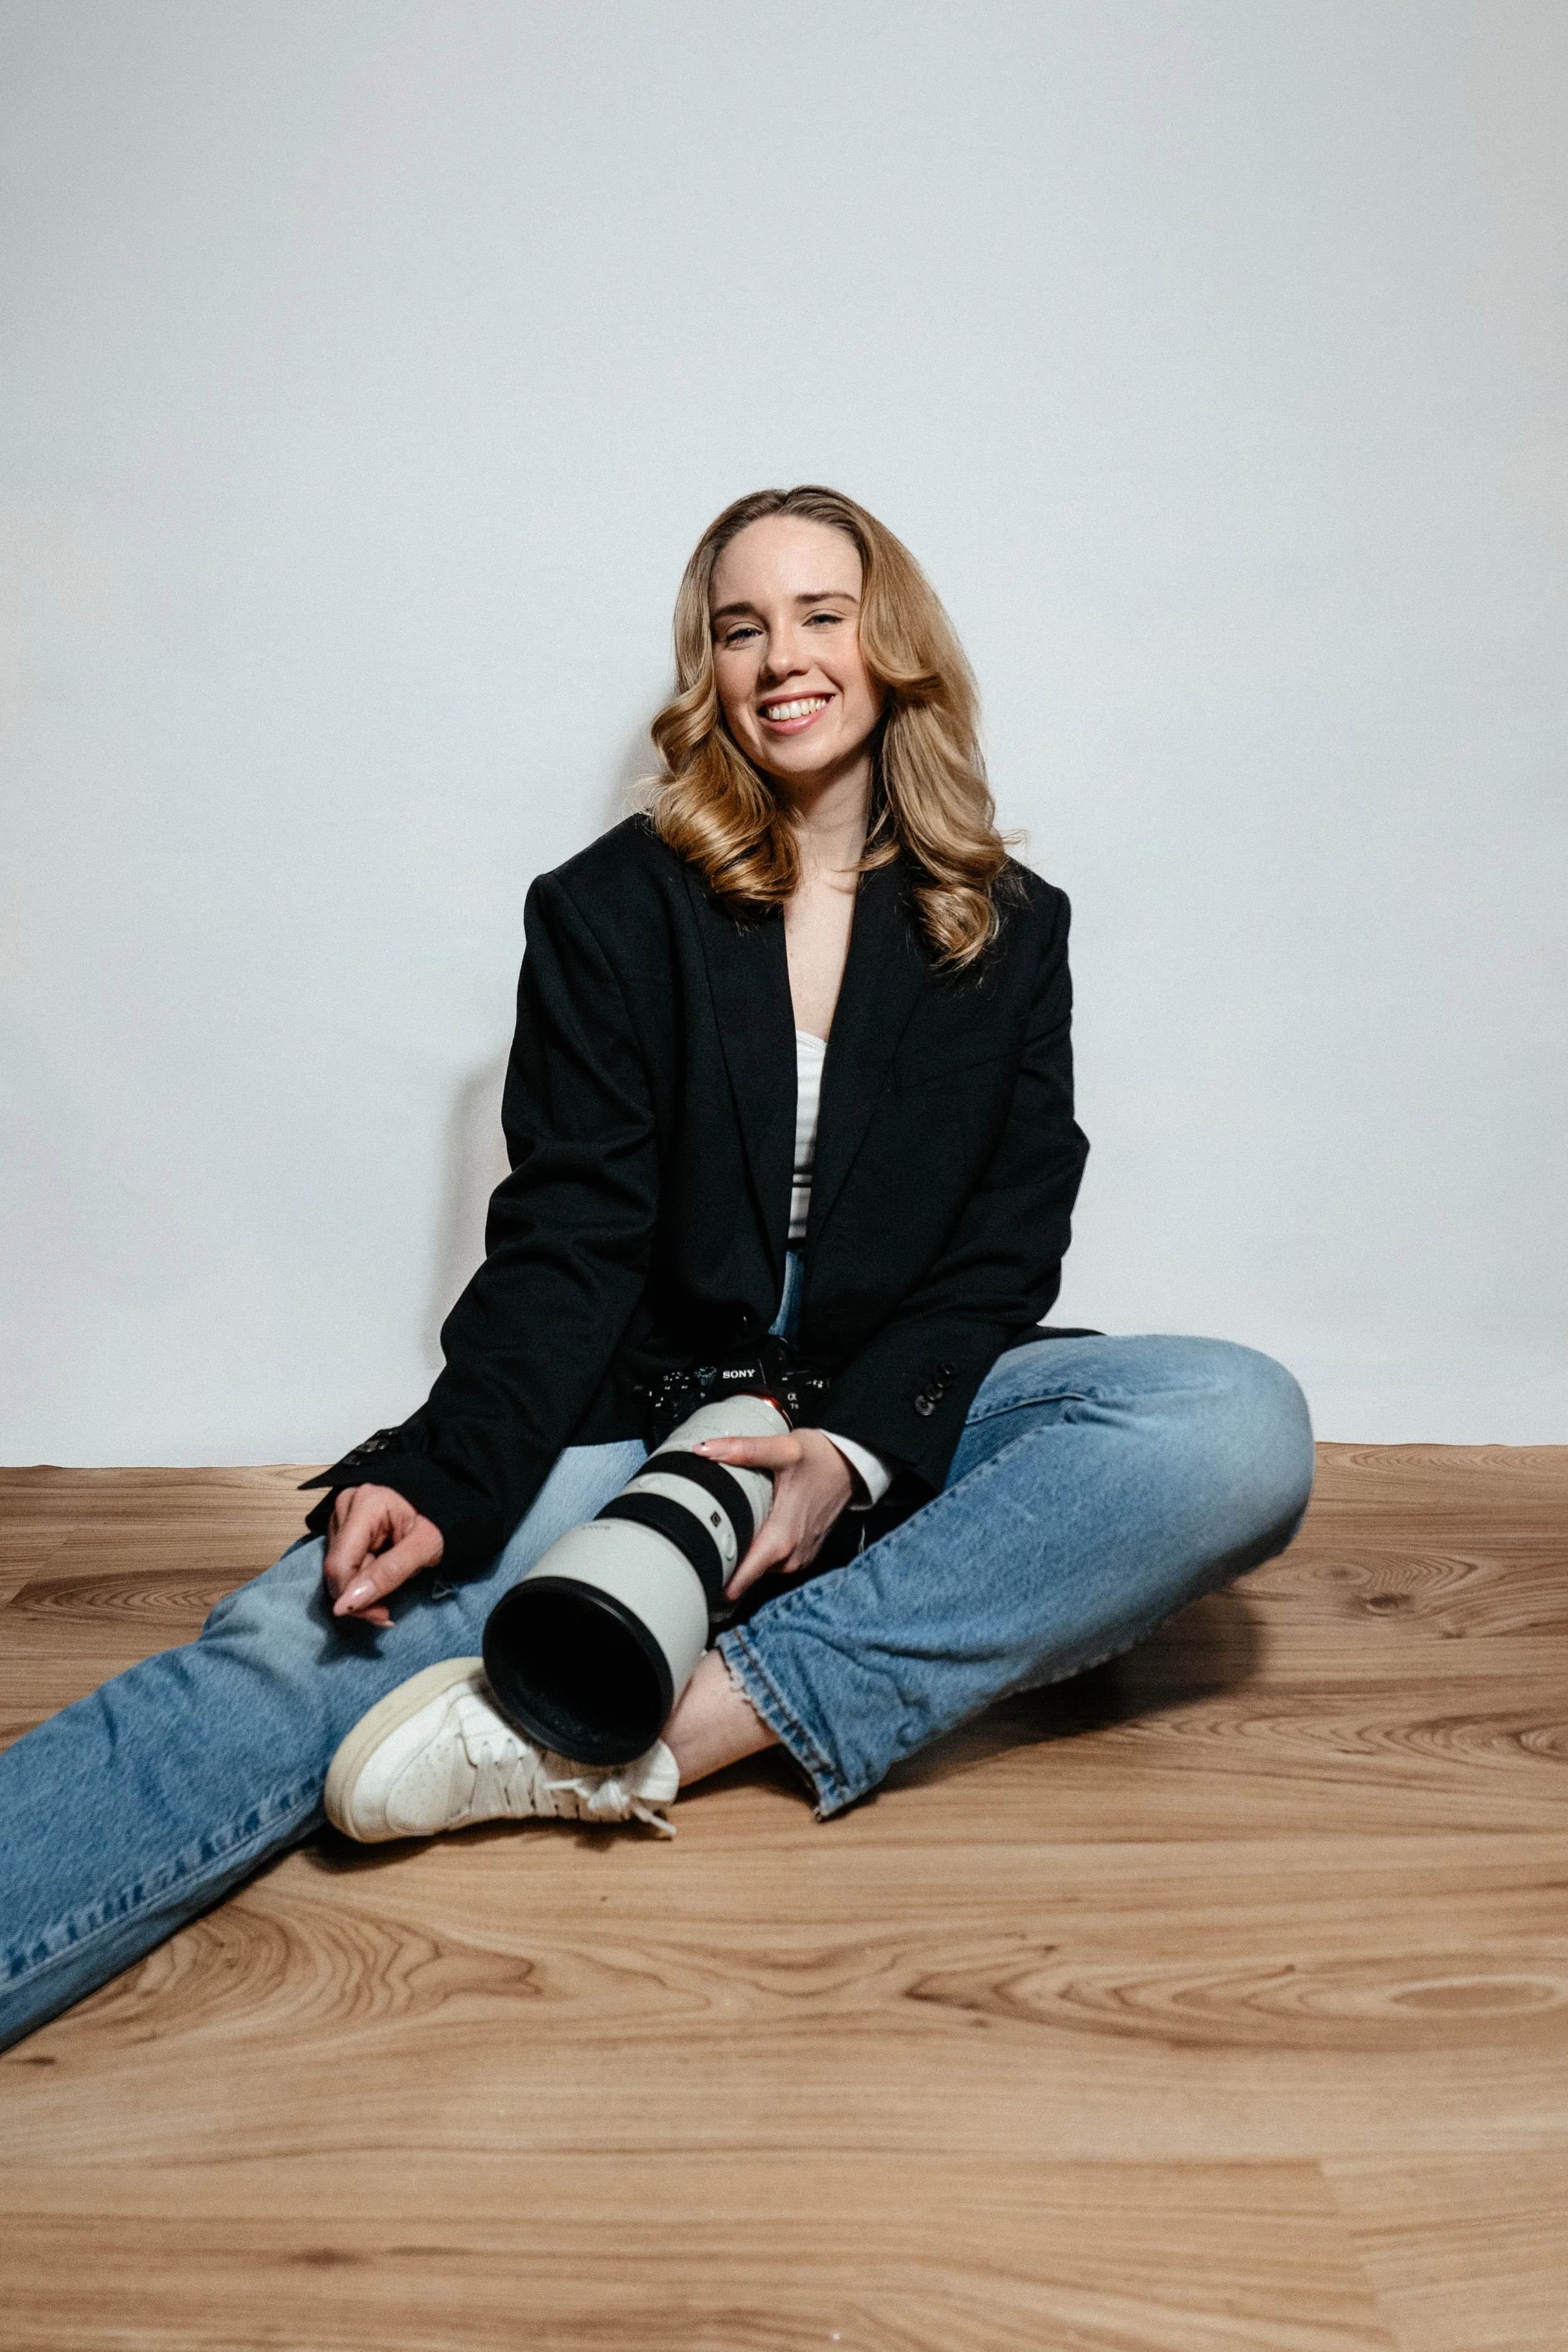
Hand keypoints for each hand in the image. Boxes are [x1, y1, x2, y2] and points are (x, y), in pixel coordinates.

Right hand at [322, 1484, 443, 1625]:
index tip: (380, 1616)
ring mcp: (343, 1516)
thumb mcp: (425, 1548)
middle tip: (385, 1613)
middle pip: (337, 1568)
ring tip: (390, 1589)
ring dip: (361, 1590)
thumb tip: (346, 1604)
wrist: (450, 1511)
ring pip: (338, 1570)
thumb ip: (388, 1573)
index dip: (352, 1596)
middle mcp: (347, 1505)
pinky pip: (344, 1565)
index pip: (340, 1563)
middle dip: (359, 1597)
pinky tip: (379, 1583)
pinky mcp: (344, 1529)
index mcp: (365, 1503)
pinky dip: (361, 1582)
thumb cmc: (442, 1525)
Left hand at [693, 1428, 852, 1599]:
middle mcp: (789, 1559)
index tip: (687, 1573)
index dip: (710, 1582)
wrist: (852, 1464)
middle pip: (741, 1576)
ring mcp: (798, 1559)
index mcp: (780, 1541)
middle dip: (718, 1564)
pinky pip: (770, 1561)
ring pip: (755, 1568)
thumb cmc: (820, 1457)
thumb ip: (742, 1450)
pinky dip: (756, 1550)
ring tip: (719, 1531)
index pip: (737, 1583)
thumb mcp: (783, 1449)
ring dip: (738, 1555)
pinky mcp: (802, 1554)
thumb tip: (702, 1449)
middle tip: (691, 1543)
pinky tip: (747, 1529)